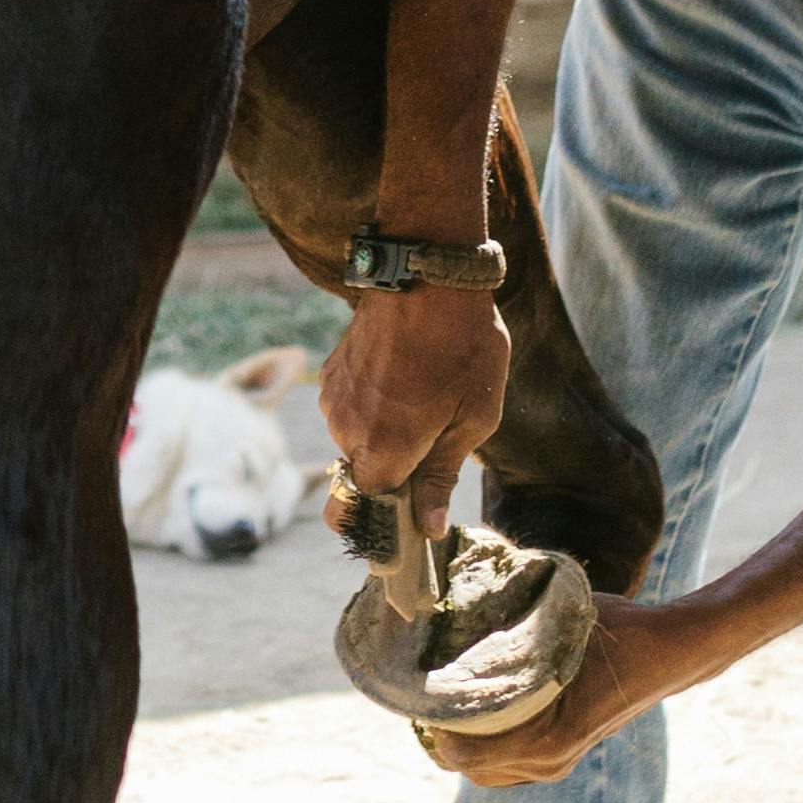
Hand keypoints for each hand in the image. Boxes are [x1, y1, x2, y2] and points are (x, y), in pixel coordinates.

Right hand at [318, 280, 510, 526]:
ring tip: (422, 391)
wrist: (427, 275)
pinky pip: (348, 408)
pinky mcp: (330, 374)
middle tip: (437, 429)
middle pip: (365, 474)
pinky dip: (373, 403)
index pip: (363, 511)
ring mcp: (332, 400)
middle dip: (396, 465)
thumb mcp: (472, 418)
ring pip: (357, 439)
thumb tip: (427, 527)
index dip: (389, 515)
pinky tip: (403, 373)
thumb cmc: (463, 347)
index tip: (413, 508)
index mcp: (383, 450)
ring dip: (385, 430)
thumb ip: (441, 476)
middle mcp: (346, 431)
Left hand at [437, 588, 691, 788]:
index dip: (433, 729)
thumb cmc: (619, 633)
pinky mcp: (562, 758)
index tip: (420, 695)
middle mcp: (549, 762)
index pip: (465, 755)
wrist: (668, 654)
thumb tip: (459, 607)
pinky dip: (486, 747)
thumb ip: (513, 624)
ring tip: (444, 705)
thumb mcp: (561, 621)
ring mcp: (558, 765)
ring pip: (487, 772)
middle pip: (468, 769)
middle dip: (442, 737)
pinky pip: (508, 768)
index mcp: (548, 739)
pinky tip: (475, 714)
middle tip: (425, 697)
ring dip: (463, 744)